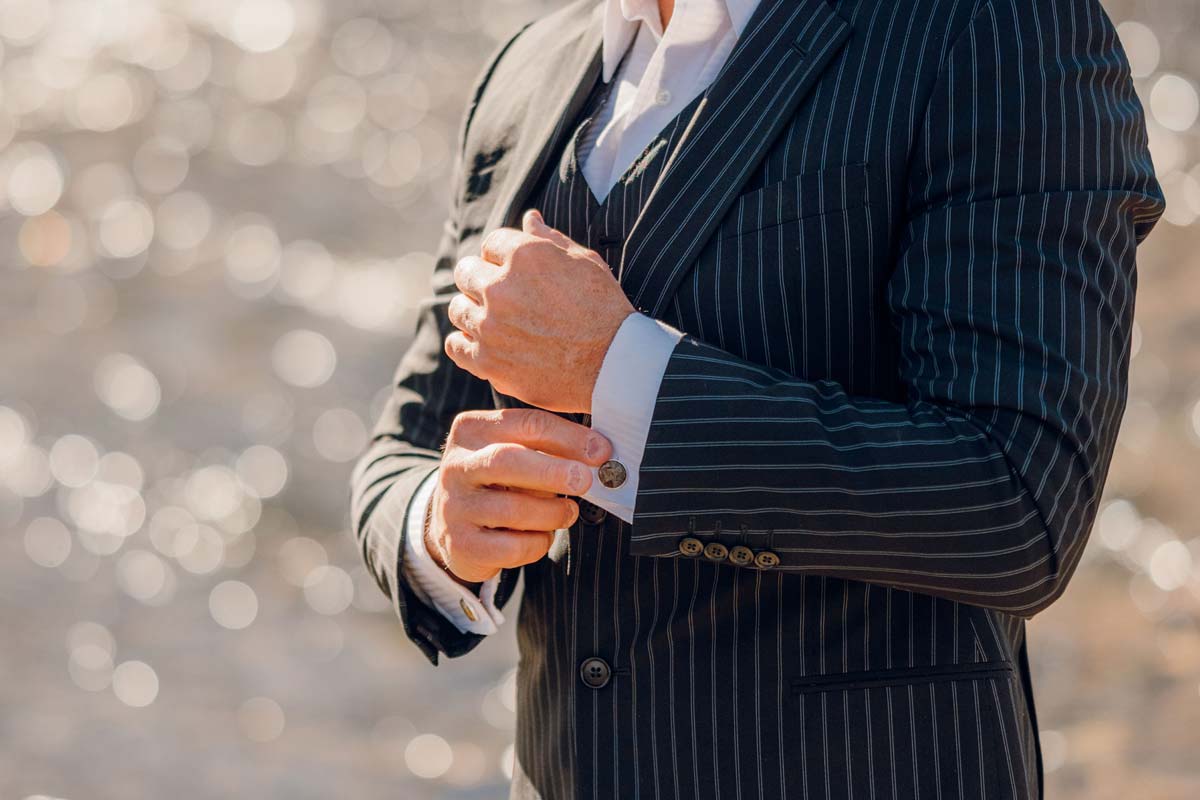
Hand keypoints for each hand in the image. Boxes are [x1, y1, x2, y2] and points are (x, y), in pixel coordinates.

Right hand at [425, 408, 612, 584]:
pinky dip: (538, 543)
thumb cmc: (499, 482)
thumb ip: (550, 447)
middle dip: (554, 472)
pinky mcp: (460, 544)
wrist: (454, 527)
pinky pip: (512, 547)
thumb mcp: (515, 453)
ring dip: (552, 512)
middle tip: (585, 481)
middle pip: (508, 460)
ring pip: (514, 509)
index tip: (601, 451)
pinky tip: (541, 536)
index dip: (569, 437)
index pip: (527, 424)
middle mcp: (456, 465)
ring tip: (567, 512)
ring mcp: (454, 506)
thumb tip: (598, 453)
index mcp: (472, 430)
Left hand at [445, 208, 635, 413]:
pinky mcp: (487, 360)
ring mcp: (490, 326)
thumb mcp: (585, 263)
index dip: (502, 257)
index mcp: (523, 255)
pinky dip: (465, 343)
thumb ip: (550, 239)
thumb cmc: (605, 310)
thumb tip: (529, 218)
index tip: (515, 273)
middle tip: (504, 296)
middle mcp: (500, 287)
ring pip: (457, 308)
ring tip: (497, 322)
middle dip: (482, 279)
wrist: (615, 364)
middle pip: (466, 272)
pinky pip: (455, 345)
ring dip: (473, 311)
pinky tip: (484, 344)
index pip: (491, 244)